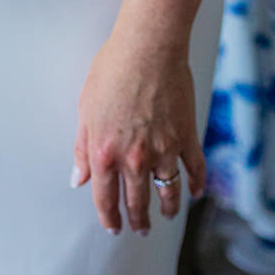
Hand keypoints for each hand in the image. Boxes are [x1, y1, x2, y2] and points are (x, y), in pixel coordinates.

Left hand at [72, 32, 203, 234]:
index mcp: (105, 152)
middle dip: (137, 220)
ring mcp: (163, 150)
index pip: (105, 199)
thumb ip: (81, 148)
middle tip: (139, 228)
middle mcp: (134, 159)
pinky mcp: (186, 137)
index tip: (113, 227)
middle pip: (136, 202)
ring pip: (167, 193)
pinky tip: (194, 192)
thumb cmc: (112, 69)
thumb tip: (78, 179)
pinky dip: (196, 184)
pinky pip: (194, 169)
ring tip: (165, 216)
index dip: (108, 218)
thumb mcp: (85, 108)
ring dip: (166, 209)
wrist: (147, 46)